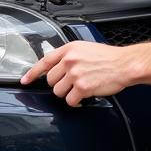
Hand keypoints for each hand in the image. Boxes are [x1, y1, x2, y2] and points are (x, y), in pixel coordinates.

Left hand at [20, 41, 136, 106]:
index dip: (32, 73)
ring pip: (59, 92)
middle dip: (60, 84)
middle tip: (73, 83)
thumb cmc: (109, 58)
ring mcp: (75, 74)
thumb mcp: (85, 49)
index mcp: (69, 49)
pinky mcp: (82, 87)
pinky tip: (84, 96)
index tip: (25, 80)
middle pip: (51, 80)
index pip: (44, 61)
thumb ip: (70, 56)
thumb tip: (58, 66)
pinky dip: (76, 102)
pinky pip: (71, 101)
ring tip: (81, 88)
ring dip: (69, 93)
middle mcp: (70, 60)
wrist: (125, 65)